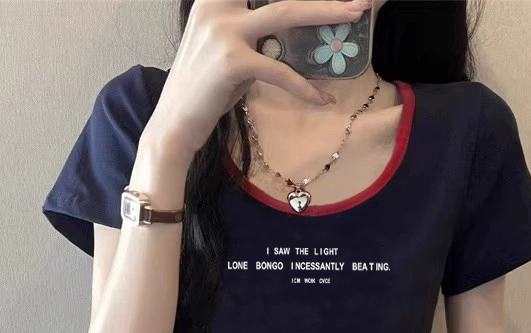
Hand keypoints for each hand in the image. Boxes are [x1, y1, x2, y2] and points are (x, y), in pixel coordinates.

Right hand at [146, 0, 372, 154]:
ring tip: (356, 14)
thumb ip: (249, 31)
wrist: (174, 123)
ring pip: (285, 13)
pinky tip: (323, 99)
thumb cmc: (203, 89)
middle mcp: (217, 7)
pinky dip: (304, 87)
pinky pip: (280, 71)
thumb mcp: (222, 48)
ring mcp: (224, 32)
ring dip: (326, 11)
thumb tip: (287, 33)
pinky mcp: (232, 63)